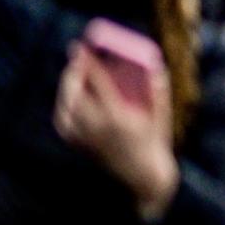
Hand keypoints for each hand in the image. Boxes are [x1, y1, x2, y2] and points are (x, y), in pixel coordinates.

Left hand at [55, 43, 178, 216]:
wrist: (143, 177)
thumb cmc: (156, 144)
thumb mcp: (161, 116)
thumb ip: (157, 92)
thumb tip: (155, 68)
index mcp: (118, 116)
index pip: (97, 82)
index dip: (86, 62)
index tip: (78, 46)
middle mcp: (97, 126)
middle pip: (74, 94)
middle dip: (72, 74)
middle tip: (76, 61)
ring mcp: (86, 137)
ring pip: (66, 107)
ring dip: (67, 89)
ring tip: (73, 77)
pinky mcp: (80, 145)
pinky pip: (64, 122)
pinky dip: (64, 108)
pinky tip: (69, 100)